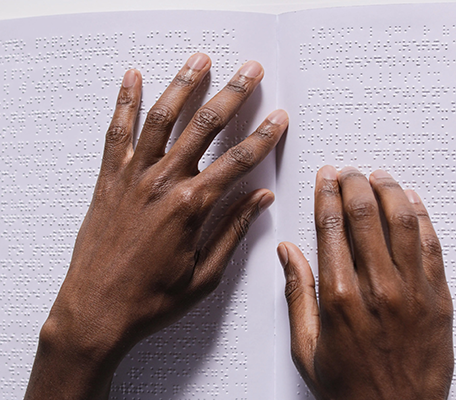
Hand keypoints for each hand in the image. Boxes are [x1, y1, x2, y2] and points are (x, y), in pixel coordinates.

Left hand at [25, 53, 287, 398]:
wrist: (95, 310)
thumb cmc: (150, 300)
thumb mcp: (205, 274)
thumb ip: (233, 230)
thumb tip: (260, 199)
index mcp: (192, 206)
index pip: (239, 161)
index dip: (264, 136)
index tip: (279, 117)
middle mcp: (163, 182)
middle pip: (206, 126)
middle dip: (233, 93)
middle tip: (250, 69)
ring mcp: (133, 176)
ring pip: (162, 118)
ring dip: (184, 85)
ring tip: (200, 59)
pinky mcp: (109, 180)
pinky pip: (117, 132)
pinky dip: (125, 102)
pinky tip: (133, 78)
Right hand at [278, 166, 452, 399]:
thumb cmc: (350, 385)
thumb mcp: (305, 344)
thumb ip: (297, 291)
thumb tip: (288, 253)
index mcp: (339, 298)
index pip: (331, 228)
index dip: (327, 195)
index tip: (326, 177)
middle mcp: (377, 288)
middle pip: (365, 215)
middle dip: (355, 184)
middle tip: (349, 171)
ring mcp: (412, 291)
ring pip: (402, 222)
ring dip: (389, 191)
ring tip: (379, 176)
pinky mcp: (438, 298)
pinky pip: (432, 245)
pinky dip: (422, 216)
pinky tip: (412, 201)